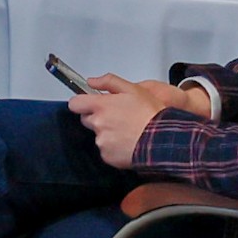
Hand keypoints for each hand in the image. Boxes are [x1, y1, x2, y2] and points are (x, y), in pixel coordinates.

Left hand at [68, 76, 207, 165]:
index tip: (90, 104)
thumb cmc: (150, 114)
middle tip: (118, 118)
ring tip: (127, 131)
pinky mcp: (107, 156)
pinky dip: (114, 148)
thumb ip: (108, 82)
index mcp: (101, 106)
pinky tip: (128, 143)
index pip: (75, 104)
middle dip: (98, 118)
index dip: (82, 103)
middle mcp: (98, 124)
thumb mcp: (133, 89)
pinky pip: (106, 150)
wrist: (163, 140)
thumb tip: (91, 81)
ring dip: (108, 133)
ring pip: (98, 135)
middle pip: (87, 120)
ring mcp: (102, 142)